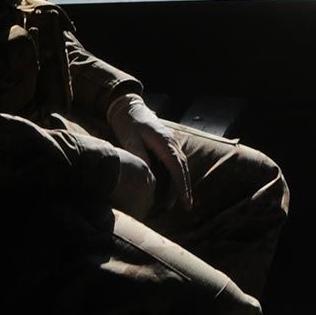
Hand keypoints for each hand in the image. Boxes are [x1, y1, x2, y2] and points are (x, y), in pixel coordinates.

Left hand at [108, 93, 193, 211]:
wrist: (129, 107)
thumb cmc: (128, 123)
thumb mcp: (130, 139)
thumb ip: (139, 155)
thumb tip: (148, 175)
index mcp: (164, 142)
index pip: (176, 168)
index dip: (181, 186)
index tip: (184, 201)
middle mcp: (172, 143)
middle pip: (182, 168)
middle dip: (185, 188)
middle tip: (187, 207)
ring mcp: (171, 143)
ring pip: (181, 166)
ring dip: (181, 183)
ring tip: (181, 201)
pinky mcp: (167, 145)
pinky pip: (176, 162)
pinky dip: (177, 176)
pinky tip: (174, 186)